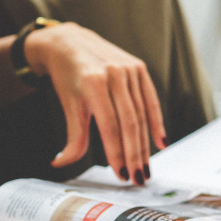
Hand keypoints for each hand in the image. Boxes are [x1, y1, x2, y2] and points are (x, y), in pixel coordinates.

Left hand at [26, 22, 165, 184]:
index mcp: (93, 82)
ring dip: (145, 145)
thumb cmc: (67, 76)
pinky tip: (160, 143)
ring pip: (141, 114)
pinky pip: (151, 100)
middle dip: (134, 154)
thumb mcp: (68, 104)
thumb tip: (61, 163)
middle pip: (129, 122)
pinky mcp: (139, 68)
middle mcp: (114, 74)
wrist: (70, 42)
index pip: (109, 126)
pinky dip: (156, 122)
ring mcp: (129, 69)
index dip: (116, 152)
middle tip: (138, 178)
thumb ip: (72, 136)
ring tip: (145, 168)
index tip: (121, 174)